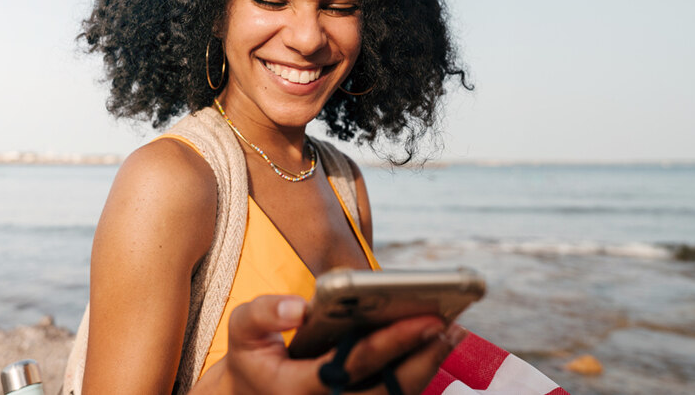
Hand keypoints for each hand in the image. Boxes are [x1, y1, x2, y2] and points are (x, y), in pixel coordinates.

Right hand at [193, 295, 457, 394]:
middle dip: (423, 358)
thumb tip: (300, 307)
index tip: (426, 319)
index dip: (392, 344)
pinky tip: (435, 344)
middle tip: (450, 326)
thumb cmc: (252, 357)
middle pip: (387, 389)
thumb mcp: (242, 331)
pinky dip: (417, 372)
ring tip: (452, 331)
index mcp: (296, 390)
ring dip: (427, 366)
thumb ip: (264, 314)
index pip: (352, 366)